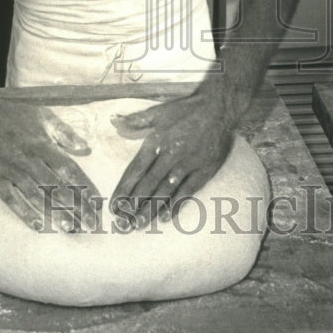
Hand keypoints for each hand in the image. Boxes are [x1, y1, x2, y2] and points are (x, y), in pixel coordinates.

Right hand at [0, 92, 101, 232]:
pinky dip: (24, 213)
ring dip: (54, 213)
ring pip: (36, 195)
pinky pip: (11, 198)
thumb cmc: (14, 114)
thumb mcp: (43, 116)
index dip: (84, 188)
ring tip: (70, 228)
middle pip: (57, 186)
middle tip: (90, 224)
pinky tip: (38, 225)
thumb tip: (85, 147)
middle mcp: (29, 158)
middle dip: (75, 206)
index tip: (97, 203)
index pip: (69, 169)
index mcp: (43, 144)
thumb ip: (64, 133)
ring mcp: (11, 169)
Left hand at [109, 85, 233, 228]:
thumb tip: (113, 121)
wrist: (219, 108)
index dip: (124, 189)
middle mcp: (169, 156)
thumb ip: (135, 120)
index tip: (114, 204)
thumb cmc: (186, 110)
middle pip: (148, 184)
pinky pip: (187, 191)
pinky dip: (176, 204)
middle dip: (134, 204)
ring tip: (139, 224)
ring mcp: (187, 165)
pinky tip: (166, 218)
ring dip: (151, 209)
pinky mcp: (203, 170)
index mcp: (156, 142)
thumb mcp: (158, 111)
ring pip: (165, 191)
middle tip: (123, 222)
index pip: (135, 170)